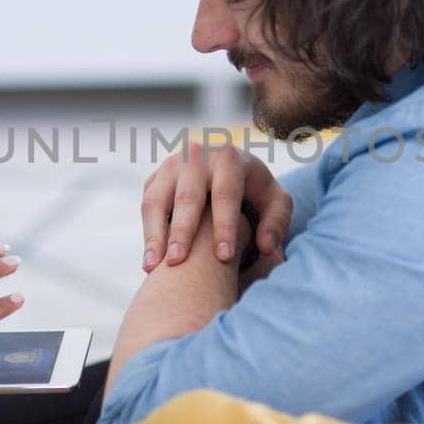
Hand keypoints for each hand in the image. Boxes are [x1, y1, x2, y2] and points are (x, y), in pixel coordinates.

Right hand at [140, 142, 290, 271]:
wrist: (228, 171)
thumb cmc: (256, 191)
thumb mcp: (276, 203)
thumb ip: (276, 223)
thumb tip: (265, 247)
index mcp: (229, 158)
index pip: (225, 194)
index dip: (224, 226)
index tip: (224, 257)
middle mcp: (196, 156)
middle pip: (187, 196)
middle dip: (182, 231)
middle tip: (178, 263)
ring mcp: (171, 165)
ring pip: (157, 200)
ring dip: (154, 235)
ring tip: (152, 267)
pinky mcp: (155, 179)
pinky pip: (147, 206)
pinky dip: (148, 233)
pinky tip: (150, 261)